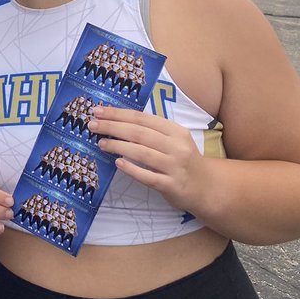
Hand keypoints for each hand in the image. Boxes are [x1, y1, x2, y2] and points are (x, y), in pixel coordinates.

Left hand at [89, 106, 207, 211]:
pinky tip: (118, 163)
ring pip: (142, 153)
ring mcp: (175, 167)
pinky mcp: (172, 186)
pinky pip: (148, 177)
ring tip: (101, 143)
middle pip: (139, 133)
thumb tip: (116, 122)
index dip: (118, 114)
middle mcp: (177, 147)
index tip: (98, 111)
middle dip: (113, 127)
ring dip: (118, 146)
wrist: (207, 187)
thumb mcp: (174, 140)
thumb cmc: (182, 159)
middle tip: (92, 125)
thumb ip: (151, 132)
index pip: (142, 118)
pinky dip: (132, 169)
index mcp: (176, 131)